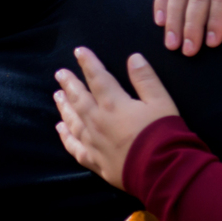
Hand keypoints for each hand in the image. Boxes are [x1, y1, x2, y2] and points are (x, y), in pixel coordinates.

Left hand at [53, 48, 179, 189]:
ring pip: (73, 120)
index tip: (79, 51)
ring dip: (64, 106)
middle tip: (60, 73)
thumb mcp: (161, 101)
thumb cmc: (163, 133)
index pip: (98, 78)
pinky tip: (60, 129)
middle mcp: (97, 121)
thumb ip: (146, 79)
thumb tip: (133, 58)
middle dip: (70, 83)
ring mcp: (93, 142)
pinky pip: (74, 147)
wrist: (161, 169)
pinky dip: (65, 137)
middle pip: (79, 98)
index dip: (88, 63)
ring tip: (57, 96)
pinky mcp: (95, 160)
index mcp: (114, 104)